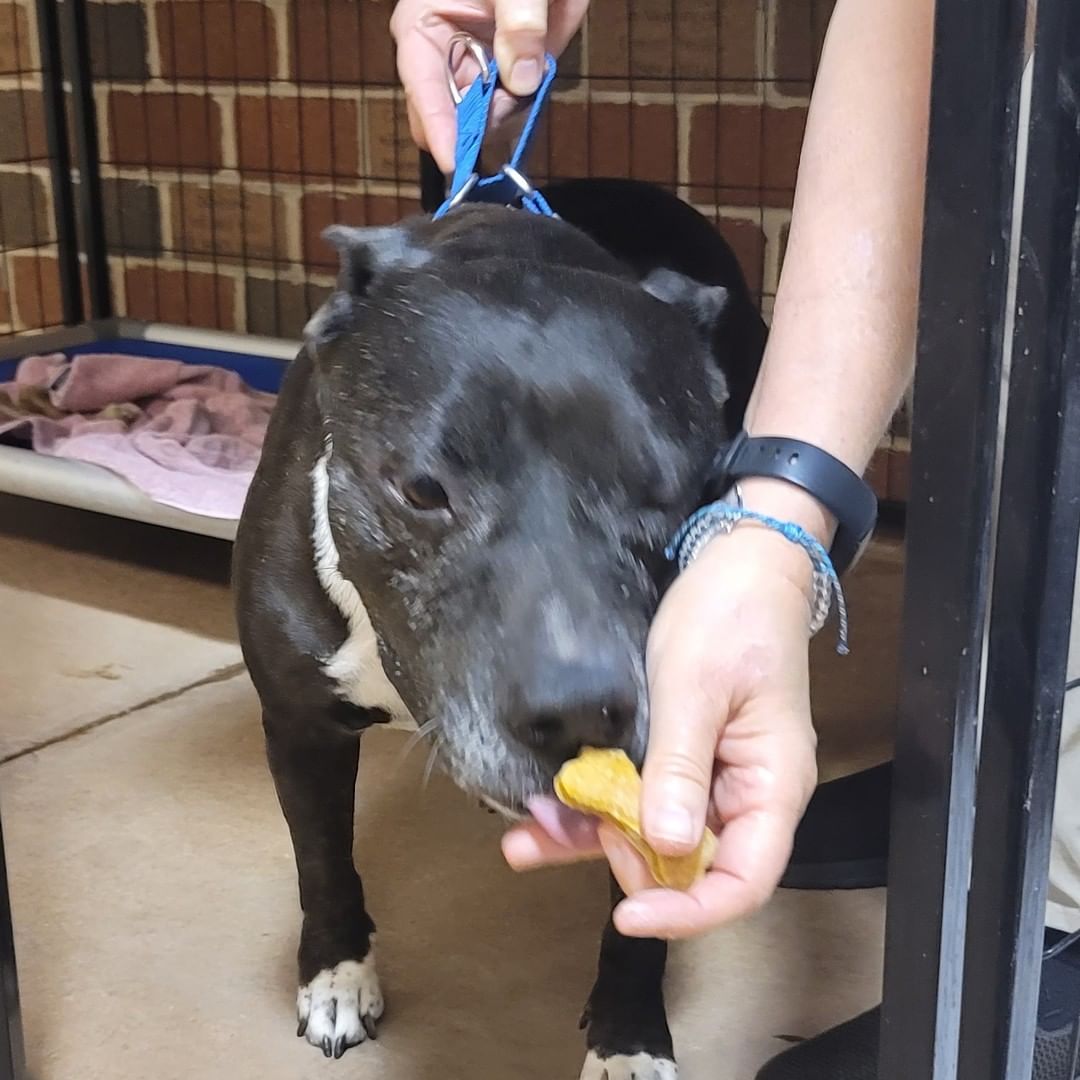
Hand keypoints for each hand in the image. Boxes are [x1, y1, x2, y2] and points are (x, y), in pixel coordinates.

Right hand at [391, 0, 588, 173]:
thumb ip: (520, 24)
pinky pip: (509, 116)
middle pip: (448, 122)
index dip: (439, 129)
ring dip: (509, 113)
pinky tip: (536, 73)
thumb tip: (523, 81)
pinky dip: (525, 108)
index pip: (424, 92)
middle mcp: (441, 63)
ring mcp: (471, 77)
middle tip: (513, 100)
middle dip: (479, 124)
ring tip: (531, 64)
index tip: (454, 162)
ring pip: (481, 125)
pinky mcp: (499, 86)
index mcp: (423, 31)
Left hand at [501, 526, 819, 938]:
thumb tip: (665, 846)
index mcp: (771, 785)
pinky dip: (594, 802)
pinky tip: (544, 807)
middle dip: (623, 867)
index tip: (629, 913)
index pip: (744, 880)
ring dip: (591, 836)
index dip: (689, 910)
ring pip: (652, 830)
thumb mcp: (696, 687)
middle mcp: (742, 792)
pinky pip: (637, 792)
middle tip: (554, 840)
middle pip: (690, 862)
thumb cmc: (730, 617)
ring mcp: (708, 774)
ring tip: (524, 841)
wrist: (737, 561)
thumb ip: (681, 767)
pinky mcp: (676, 753)